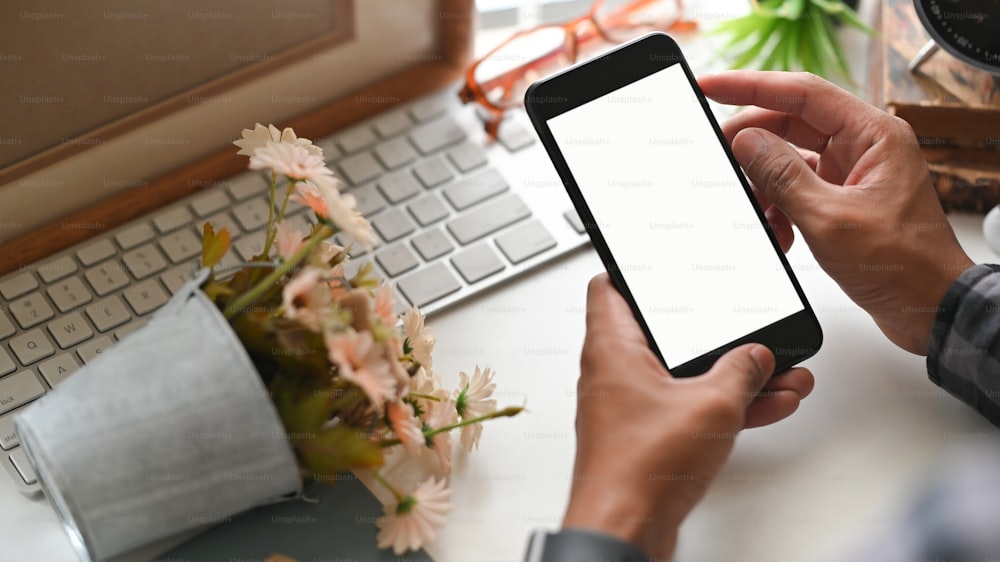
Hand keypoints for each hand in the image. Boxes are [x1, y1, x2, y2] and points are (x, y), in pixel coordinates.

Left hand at [562, 274, 814, 558]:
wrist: (626, 529)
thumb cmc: (638, 468)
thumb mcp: (711, 404)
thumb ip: (740, 371)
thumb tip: (755, 356)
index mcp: (612, 347)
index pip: (609, 286)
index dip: (634, 269)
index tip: (664, 262)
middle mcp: (614, 372)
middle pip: (664, 332)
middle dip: (712, 330)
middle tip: (742, 322)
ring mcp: (631, 405)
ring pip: (685, 374)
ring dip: (729, 372)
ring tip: (776, 371)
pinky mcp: (648, 435)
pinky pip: (690, 407)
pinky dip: (723, 404)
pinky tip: (766, 404)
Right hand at [699, 71, 974, 354]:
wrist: (928, 308)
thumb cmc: (904, 265)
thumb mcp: (830, 220)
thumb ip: (783, 177)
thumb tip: (748, 143)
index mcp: (872, 135)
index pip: (802, 92)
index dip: (751, 86)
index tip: (711, 86)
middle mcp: (864, 147)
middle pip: (791, 124)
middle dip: (753, 147)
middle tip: (720, 158)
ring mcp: (853, 173)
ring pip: (790, 161)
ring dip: (767, 188)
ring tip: (759, 215)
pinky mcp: (844, 199)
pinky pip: (797, 190)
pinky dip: (780, 209)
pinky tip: (779, 233)